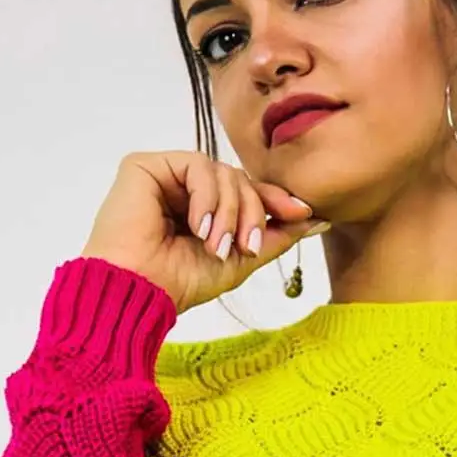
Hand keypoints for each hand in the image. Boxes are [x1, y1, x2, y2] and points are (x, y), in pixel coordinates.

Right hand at [81, 150, 331, 314]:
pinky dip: (207, 197)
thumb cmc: (180, 283)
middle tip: (247, 247)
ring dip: (230, 212)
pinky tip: (198, 227)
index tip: (304, 213)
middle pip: (240, 180)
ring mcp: (166, 176)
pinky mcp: (146, 166)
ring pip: (223, 173)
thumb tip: (317, 219)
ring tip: (216, 246)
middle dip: (252, 213)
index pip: (247, 192)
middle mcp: (184, 190)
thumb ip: (277, 235)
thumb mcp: (242, 259)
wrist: (139, 291)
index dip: (275, 200)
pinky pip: (197, 165)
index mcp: (204, 210)